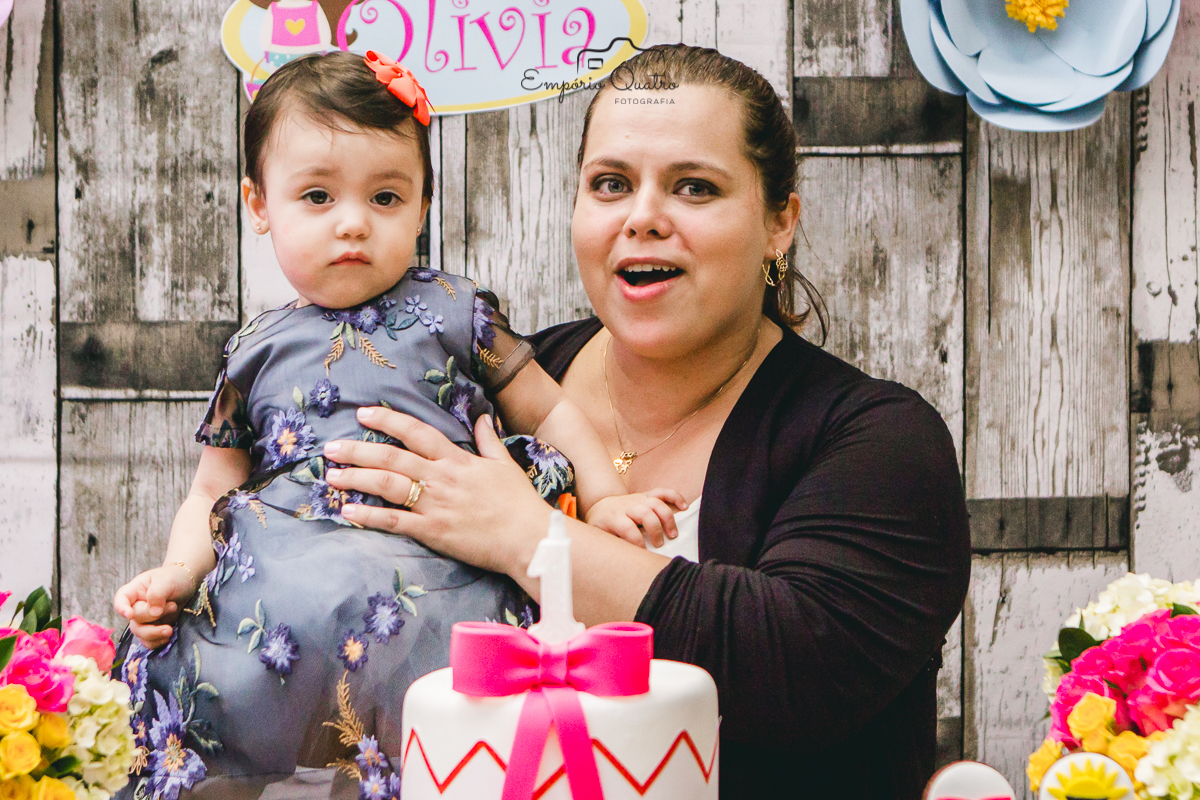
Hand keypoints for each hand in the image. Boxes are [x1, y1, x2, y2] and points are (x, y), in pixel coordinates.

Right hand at [113, 565, 194, 649]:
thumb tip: (154, 612)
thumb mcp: (167, 580)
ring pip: (140, 633)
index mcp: (135, 591)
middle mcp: (136, 606)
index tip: (130, 614)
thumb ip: (157, 594)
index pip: (121, 599)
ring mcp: (145, 619)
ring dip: (155, 633)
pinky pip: (149, 642)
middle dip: (152, 615)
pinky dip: (158, 642)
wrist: (188, 585)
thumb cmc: (174, 578)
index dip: (121, 608)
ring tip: (171, 629)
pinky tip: (170, 636)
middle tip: (173, 606)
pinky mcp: (154, 629)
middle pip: (134, 618)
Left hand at [323, 408, 551, 576]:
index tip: (363, 414)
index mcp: (457, 460)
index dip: (388, 421)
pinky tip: (348, 511)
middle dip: (358, 450)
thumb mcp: (505, 465)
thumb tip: (482, 418)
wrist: (528, 538)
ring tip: (331, 477)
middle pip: (392, 457)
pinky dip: (369, 515)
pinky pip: (394, 521)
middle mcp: (441, 477)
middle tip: (331, 448)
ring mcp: (435, 504)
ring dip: (356, 478)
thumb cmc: (519, 503)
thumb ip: (488, 441)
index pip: (416, 432)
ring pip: (387, 485)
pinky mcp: (433, 531)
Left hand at [585, 490, 686, 547]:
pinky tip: (684, 507)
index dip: (637, 541)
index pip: (627, 528)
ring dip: (668, 518)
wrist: (600, 506)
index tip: (644, 552)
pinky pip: (663, 492)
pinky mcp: (646, 495)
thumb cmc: (602, 526)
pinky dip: (675, 497)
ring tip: (673, 534)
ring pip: (656, 502)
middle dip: (656, 529)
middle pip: (645, 513)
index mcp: (614, 517)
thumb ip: (609, 545)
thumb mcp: (599, 536)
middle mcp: (628, 506)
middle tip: (659, 544)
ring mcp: (638, 499)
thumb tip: (621, 561)